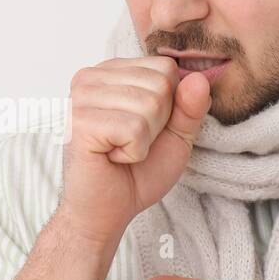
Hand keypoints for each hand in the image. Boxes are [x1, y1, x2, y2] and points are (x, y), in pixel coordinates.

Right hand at [57, 56, 210, 244]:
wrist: (106, 211)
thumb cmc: (136, 173)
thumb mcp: (176, 135)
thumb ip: (190, 106)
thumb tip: (199, 78)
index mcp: (111, 72)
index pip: (166, 68)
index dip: (169, 106)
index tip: (143, 128)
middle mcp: (90, 77)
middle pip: (160, 84)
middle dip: (157, 123)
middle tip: (130, 143)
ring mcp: (81, 97)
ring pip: (149, 104)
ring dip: (144, 140)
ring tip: (120, 150)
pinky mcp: (79, 122)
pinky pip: (134, 129)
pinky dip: (133, 152)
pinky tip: (111, 157)